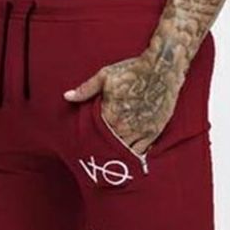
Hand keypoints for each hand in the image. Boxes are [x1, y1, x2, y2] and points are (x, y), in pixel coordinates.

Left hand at [64, 50, 182, 154]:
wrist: (162, 67)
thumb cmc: (132, 70)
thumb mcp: (105, 76)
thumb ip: (86, 90)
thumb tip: (67, 96)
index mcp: (109, 116)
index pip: (96, 138)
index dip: (91, 144)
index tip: (86, 150)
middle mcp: (124, 127)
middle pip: (110, 148)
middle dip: (104, 154)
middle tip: (97, 161)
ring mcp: (139, 131)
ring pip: (125, 152)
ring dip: (118, 157)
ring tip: (112, 162)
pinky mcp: (153, 132)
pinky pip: (141, 151)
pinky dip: (134, 156)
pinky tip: (128, 158)